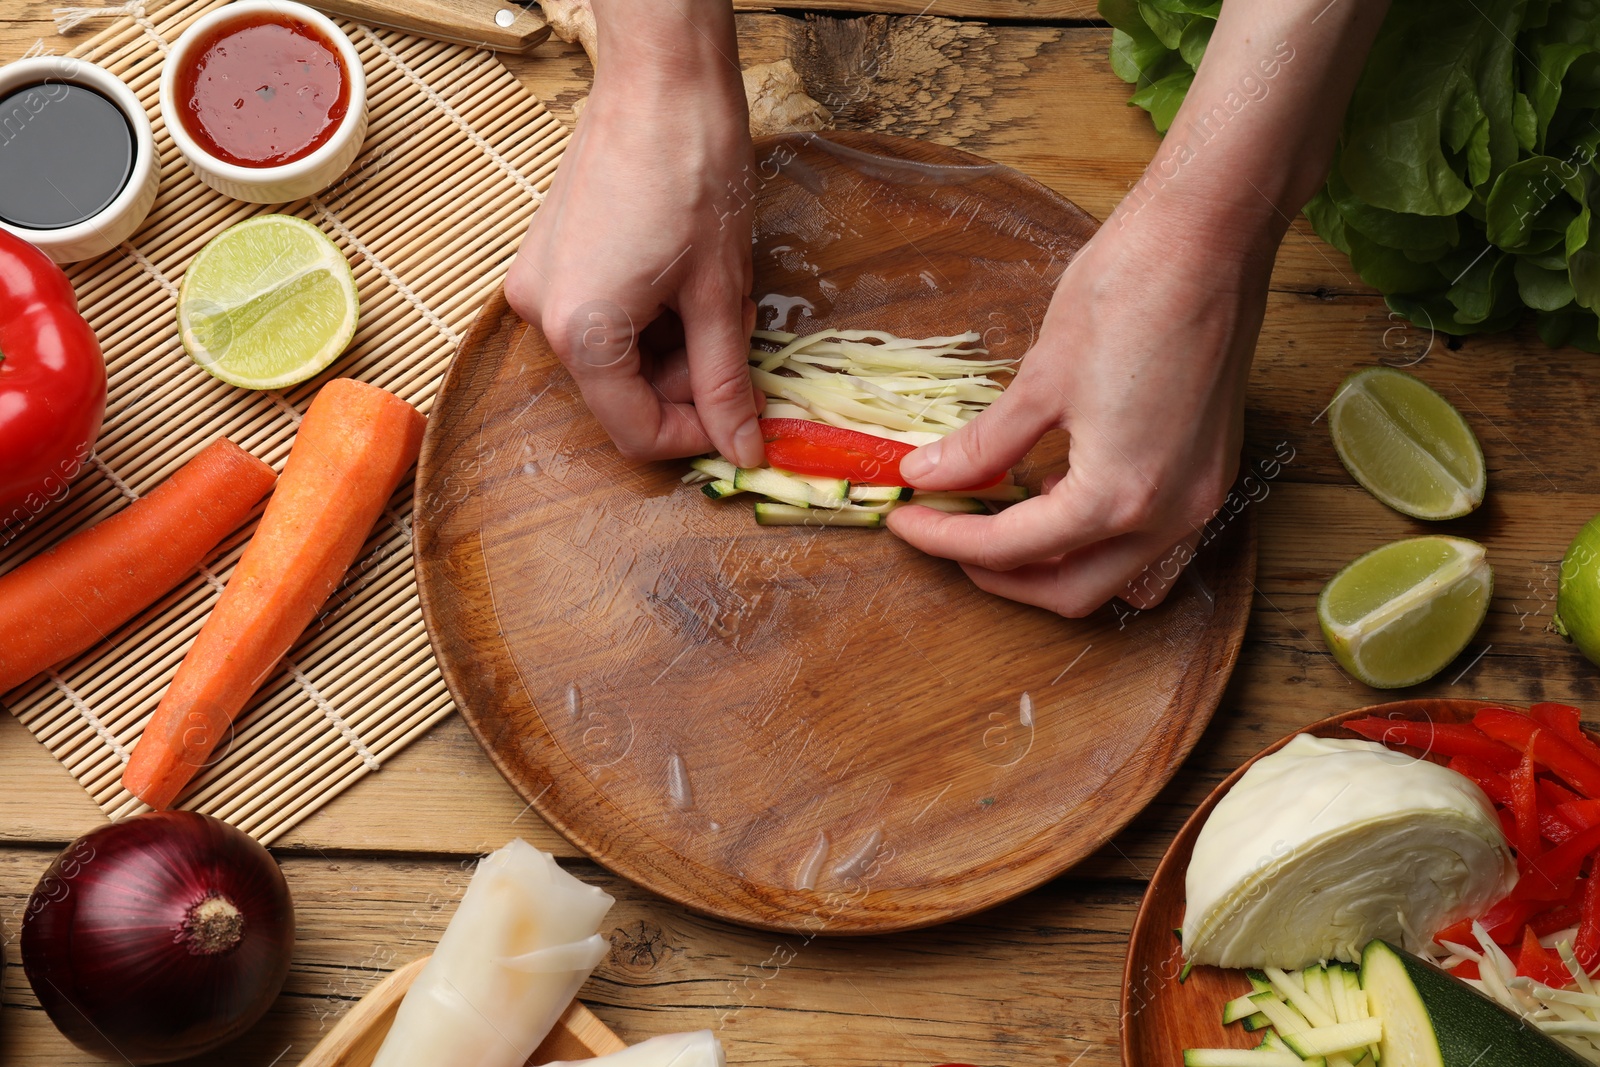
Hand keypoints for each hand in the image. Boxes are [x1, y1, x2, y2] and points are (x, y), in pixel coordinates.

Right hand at [505, 4, 765, 466]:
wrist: (661, 77)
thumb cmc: (691, 170)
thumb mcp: (719, 293)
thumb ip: (726, 381)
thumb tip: (742, 448)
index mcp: (580, 332)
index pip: (636, 431)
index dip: (698, 436)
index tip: (743, 420)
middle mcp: (543, 314)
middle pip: (624, 392)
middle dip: (690, 379)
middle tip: (739, 335)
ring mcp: (540, 282)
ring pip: (618, 353)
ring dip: (674, 343)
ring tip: (716, 292)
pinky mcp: (550, 256)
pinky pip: (603, 313)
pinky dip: (650, 313)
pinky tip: (685, 274)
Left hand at [885, 200, 1273, 616]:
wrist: (1209, 235)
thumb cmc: (1128, 291)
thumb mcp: (1040, 378)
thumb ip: (985, 443)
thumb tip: (928, 475)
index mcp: (1120, 496)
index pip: (1014, 549)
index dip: (947, 540)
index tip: (905, 519)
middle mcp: (1170, 514)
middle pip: (1070, 590)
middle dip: (1000, 576)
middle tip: (945, 538)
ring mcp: (1198, 496)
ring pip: (1112, 572)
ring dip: (1049, 560)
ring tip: (990, 518)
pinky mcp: (1209, 470)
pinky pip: (1143, 534)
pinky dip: (1090, 532)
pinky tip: (1050, 491)